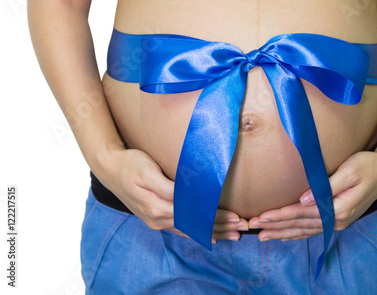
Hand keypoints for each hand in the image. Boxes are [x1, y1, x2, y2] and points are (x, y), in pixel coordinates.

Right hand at [97, 148, 247, 241]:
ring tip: (232, 235)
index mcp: (159, 207)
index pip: (196, 215)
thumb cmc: (131, 165)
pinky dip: (196, 232)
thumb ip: (170, 187)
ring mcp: (156, 220)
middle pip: (195, 225)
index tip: (236, 217)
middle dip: (221, 227)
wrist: (110, 168)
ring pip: (189, 229)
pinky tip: (209, 236)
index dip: (217, 217)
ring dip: (212, 232)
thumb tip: (191, 197)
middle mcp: (158, 218)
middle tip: (242, 228)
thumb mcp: (149, 172)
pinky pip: (179, 228)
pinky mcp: (155, 218)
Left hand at [248, 150, 376, 240]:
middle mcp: (337, 219)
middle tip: (253, 226)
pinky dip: (296, 234)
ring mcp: (338, 221)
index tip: (261, 216)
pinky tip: (285, 236)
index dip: (280, 215)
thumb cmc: (367, 165)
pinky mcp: (337, 218)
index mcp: (339, 208)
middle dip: (275, 226)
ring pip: (304, 230)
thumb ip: (327, 186)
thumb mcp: (350, 171)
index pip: (302, 213)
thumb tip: (305, 198)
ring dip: (282, 233)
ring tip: (262, 236)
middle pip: (300, 224)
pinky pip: (313, 230)